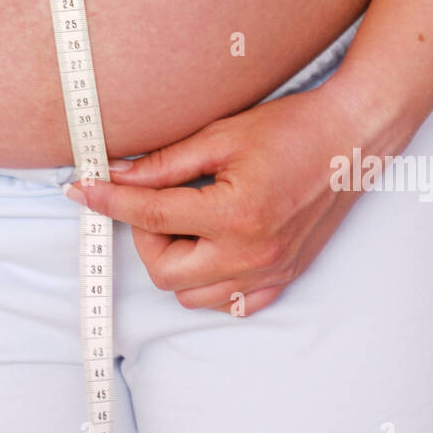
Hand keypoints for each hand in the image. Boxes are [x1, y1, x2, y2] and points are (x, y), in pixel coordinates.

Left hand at [65, 82, 369, 316]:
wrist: (352, 139)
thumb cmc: (292, 129)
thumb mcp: (221, 135)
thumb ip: (164, 163)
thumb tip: (116, 175)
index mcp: (235, 214)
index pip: (150, 215)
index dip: (109, 201)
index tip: (81, 189)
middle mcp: (253, 254)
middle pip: (165, 272)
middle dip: (147, 237)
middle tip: (156, 201)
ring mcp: (271, 273)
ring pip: (192, 295)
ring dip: (177, 261)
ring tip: (189, 219)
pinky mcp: (284, 278)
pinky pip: (229, 303)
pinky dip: (209, 281)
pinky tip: (212, 244)